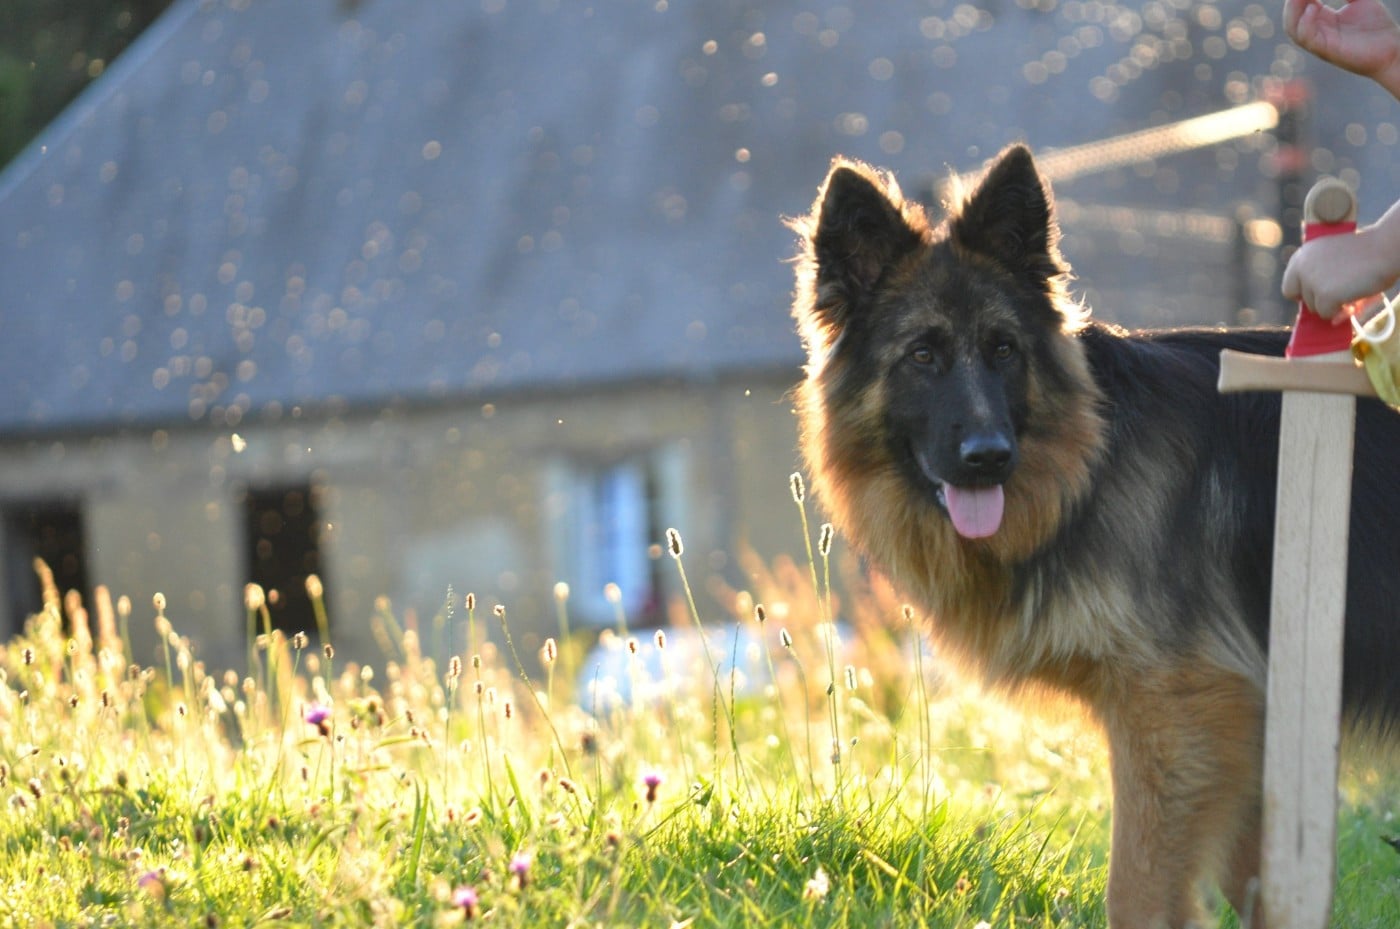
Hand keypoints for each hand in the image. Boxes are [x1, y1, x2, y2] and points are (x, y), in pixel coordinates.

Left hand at [1281, 226, 1395, 317]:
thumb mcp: (1336, 262)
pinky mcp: (1324, 295)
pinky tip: (1355, 297)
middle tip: (1339, 293)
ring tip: (1352, 290)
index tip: (1320, 293)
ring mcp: (1311, 281)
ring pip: (1314, 308)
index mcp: (1303, 254)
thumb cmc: (1368, 253)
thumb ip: (1324, 283)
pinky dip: (1341, 311)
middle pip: (1301, 299)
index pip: (1290, 285)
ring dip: (1332, 305)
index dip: (1305, 292)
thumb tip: (1329, 317)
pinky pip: (1327, 314)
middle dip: (1319, 300)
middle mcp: (1302, 266)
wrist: (1386, 247)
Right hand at [1285, 0, 1399, 87]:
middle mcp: (1316, 29)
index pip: (1302, 2)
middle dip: (1293, 1)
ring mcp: (1318, 41)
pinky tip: (1313, 9)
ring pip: (1292, 27)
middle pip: (1292, 14)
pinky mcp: (1325, 50)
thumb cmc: (1377, 26)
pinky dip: (1305, 23)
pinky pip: (1307, 38)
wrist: (1391, 49)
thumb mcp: (1360, 0)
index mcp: (1321, 17)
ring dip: (1293, 10)